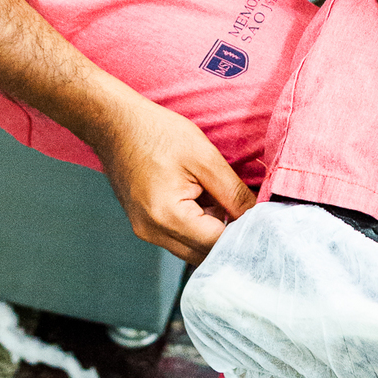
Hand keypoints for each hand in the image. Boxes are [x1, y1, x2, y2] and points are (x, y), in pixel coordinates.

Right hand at [90, 93, 254, 265]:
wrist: (115, 123)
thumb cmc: (157, 133)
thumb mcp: (204, 157)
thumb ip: (233, 192)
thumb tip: (258, 217)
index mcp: (167, 216)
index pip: (217, 244)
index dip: (243, 233)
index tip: (262, 219)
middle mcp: (153, 232)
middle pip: (204, 254)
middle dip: (229, 236)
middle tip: (246, 211)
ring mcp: (145, 232)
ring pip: (192, 249)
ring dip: (212, 233)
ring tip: (220, 200)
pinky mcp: (145, 225)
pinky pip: (179, 238)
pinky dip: (197, 227)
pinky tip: (203, 201)